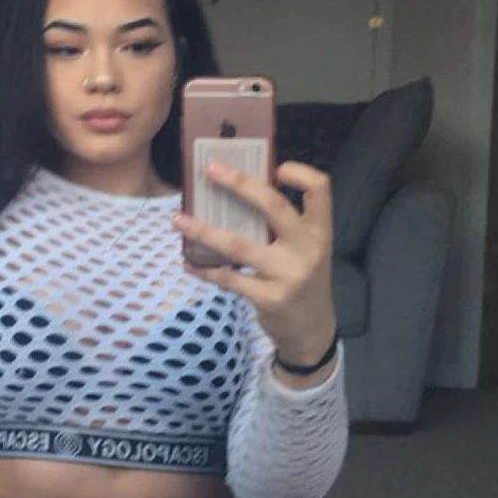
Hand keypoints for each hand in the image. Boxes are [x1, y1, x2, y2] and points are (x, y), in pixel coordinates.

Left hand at [172, 160, 337, 378]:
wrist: (312, 330)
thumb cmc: (302, 278)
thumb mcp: (307, 249)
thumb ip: (285, 226)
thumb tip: (237, 191)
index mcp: (319, 231)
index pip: (320, 188)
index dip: (300, 172)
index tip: (276, 167)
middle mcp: (308, 249)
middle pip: (273, 206)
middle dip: (239, 184)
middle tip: (210, 169)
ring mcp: (287, 275)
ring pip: (237, 245)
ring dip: (202, 231)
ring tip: (176, 219)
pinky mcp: (268, 298)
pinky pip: (228, 278)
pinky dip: (204, 269)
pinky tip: (188, 262)